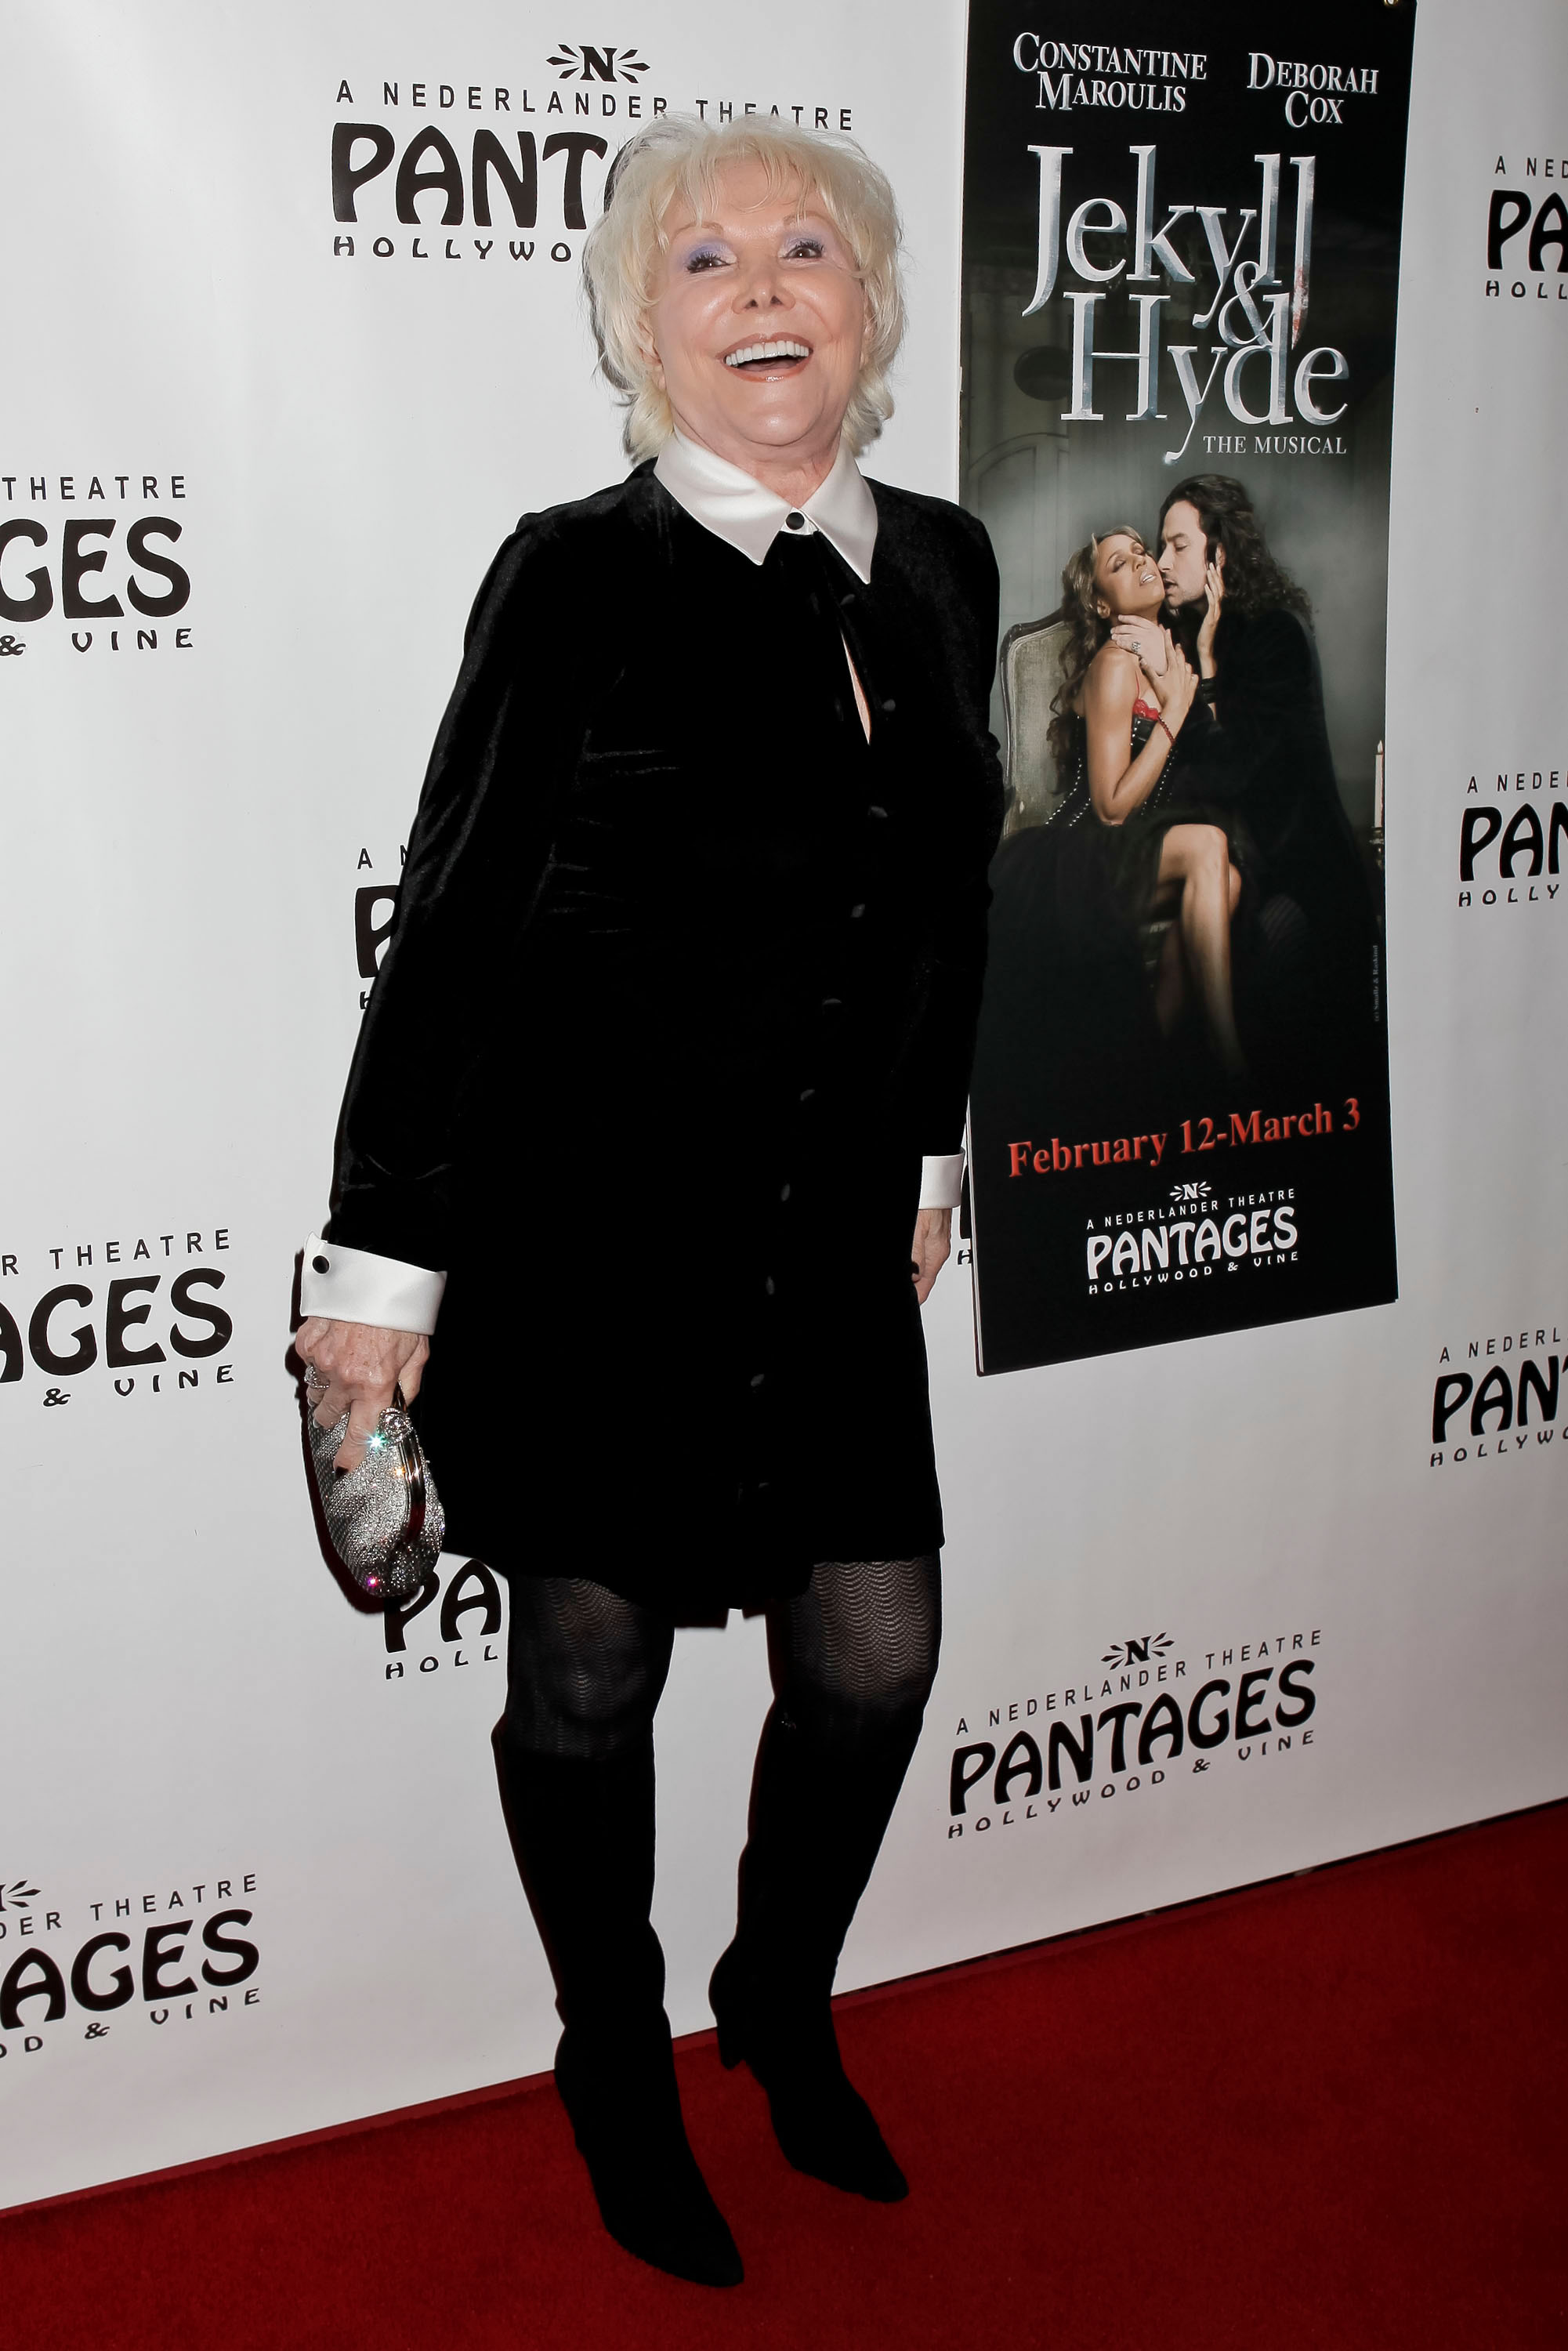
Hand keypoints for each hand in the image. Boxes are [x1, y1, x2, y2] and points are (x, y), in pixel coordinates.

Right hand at [295, 1316, 427, 1471]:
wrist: (379, 1275)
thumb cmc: (399, 1312)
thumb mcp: (418, 1355)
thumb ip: (407, 1388)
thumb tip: (398, 1409)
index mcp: (374, 1386)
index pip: (358, 1434)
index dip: (349, 1455)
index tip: (344, 1465)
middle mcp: (345, 1377)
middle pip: (328, 1415)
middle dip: (336, 1415)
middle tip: (347, 1402)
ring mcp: (322, 1361)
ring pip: (315, 1391)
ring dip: (326, 1389)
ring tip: (343, 1370)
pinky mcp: (308, 1343)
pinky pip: (307, 1363)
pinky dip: (318, 1361)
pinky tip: (335, 1347)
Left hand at [911, 1207, 951, 1304]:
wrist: (937, 1186)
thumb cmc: (930, 1204)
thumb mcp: (918, 1230)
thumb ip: (916, 1254)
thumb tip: (915, 1277)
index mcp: (936, 1255)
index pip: (925, 1286)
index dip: (915, 1297)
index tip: (909, 1301)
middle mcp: (938, 1252)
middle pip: (924, 1279)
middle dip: (913, 1287)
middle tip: (906, 1292)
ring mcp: (936, 1245)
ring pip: (923, 1267)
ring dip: (915, 1276)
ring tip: (909, 1280)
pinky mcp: (933, 1237)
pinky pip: (924, 1255)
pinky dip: (917, 1262)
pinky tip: (912, 1263)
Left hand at [1108, 616, 1167, 675]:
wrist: (1167, 666)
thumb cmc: (1165, 654)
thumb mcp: (1165, 640)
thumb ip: (1162, 632)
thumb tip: (1161, 625)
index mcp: (1154, 628)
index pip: (1138, 619)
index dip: (1127, 618)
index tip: (1119, 617)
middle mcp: (1151, 632)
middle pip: (1131, 627)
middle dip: (1120, 628)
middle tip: (1112, 630)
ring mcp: (1148, 641)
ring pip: (1129, 635)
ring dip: (1119, 635)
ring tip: (1113, 637)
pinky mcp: (1145, 650)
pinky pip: (1130, 645)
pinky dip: (1123, 643)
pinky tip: (1118, 643)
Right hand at [1146, 633, 1196, 730]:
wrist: (1177, 708)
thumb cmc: (1165, 695)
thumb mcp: (1155, 682)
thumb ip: (1149, 670)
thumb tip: (1142, 659)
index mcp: (1173, 667)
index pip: (1169, 650)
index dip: (1167, 640)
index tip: (1167, 630)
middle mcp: (1182, 670)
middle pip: (1180, 656)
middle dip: (1177, 649)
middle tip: (1176, 644)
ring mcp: (1188, 678)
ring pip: (1187, 665)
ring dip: (1184, 661)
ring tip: (1183, 659)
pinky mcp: (1192, 687)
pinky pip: (1193, 678)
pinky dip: (1191, 675)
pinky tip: (1191, 675)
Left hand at [1196, 560, 1223, 674]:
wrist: (1204, 649)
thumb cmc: (1202, 635)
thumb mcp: (1202, 619)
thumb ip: (1203, 610)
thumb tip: (1199, 602)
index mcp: (1216, 608)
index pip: (1218, 590)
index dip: (1216, 578)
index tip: (1213, 567)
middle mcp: (1218, 609)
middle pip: (1220, 588)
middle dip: (1216, 575)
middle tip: (1212, 563)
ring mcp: (1216, 613)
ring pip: (1217, 593)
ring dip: (1213, 581)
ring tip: (1209, 570)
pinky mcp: (1211, 619)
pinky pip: (1211, 604)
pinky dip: (1209, 594)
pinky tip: (1206, 586)